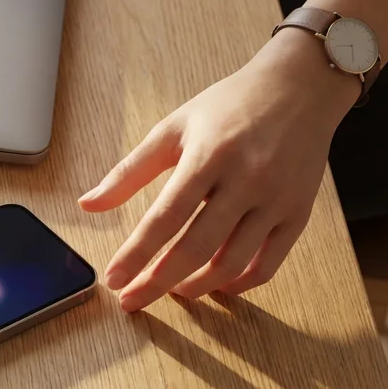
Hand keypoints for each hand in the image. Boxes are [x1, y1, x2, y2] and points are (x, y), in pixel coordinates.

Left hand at [78, 32, 357, 311]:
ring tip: (171, 291)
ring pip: (232, 262)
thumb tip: (88, 204)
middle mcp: (246, 179)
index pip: (165, 217)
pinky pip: (268, 264)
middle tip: (132, 301)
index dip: (137, 254)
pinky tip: (214, 284)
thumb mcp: (173, 128)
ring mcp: (276, 199)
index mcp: (209, 156)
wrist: (300, 87)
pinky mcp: (299, 213)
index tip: (114, 280)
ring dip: (196, 287)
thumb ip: (129, 171)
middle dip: (158, 282)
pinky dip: (238, 284)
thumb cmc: (229, 106)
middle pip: (196, 247)